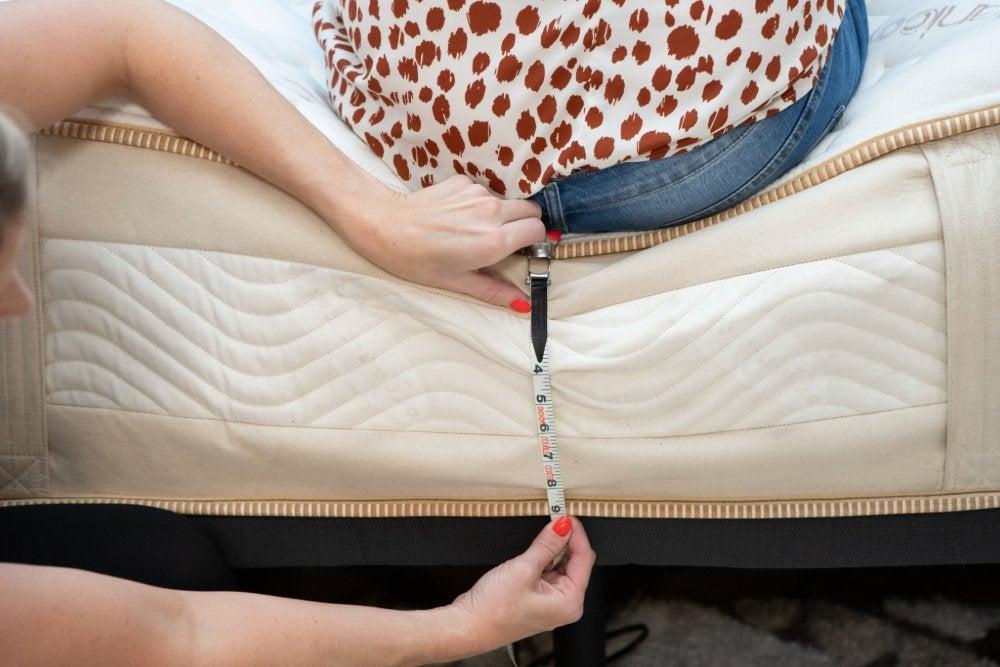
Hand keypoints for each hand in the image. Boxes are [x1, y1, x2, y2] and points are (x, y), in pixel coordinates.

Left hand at [342, 175, 545, 309]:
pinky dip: (478, 204)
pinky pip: (484, 192)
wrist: (385, 227)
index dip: (535, 240)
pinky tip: (456, 217)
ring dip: (501, 214)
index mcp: (494, 241)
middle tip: (508, 240)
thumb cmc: (417, 261)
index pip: (538, 230)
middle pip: (531, 210)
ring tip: (474, 230)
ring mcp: (477, 193)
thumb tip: (524, 305)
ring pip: (507, 201)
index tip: (524, 250)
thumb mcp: (457, 282)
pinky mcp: (463, 182)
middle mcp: (491, 213)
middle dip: (526, 223)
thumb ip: (495, 291)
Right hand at [449, 516, 595, 654]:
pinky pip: (547, 572)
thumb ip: (547, 545)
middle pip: (575, 562)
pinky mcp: (537, 598)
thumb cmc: (493, 610)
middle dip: (565, 539)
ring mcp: (551, 602)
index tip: (566, 515)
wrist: (467, 627)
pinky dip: (543, 557)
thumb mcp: (523, 569)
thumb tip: (563, 526)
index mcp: (570, 602)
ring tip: (544, 530)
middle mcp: (564, 604)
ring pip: (560, 565)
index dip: (576, 533)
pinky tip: (535, 548)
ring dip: (553, 547)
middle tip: (555, 517)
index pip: (584, 559)